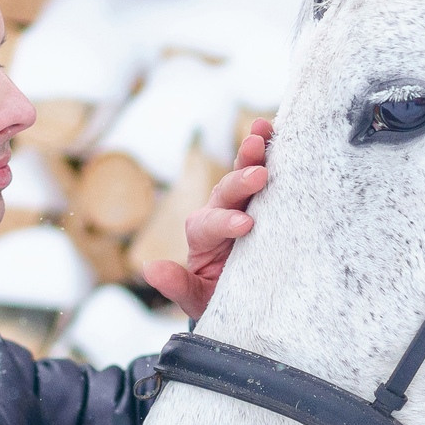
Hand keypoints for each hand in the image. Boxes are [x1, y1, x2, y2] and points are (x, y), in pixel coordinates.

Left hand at [144, 117, 271, 320]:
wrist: (243, 293)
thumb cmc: (219, 296)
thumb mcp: (198, 296)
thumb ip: (177, 284)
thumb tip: (150, 269)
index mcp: (202, 233)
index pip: (209, 223)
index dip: (225, 222)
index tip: (245, 225)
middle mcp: (218, 211)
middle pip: (225, 191)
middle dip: (241, 180)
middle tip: (260, 175)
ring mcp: (240, 201)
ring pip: (242, 172)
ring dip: (251, 151)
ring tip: (261, 130)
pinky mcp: (261, 198)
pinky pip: (263, 169)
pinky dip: (268, 148)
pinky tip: (274, 127)